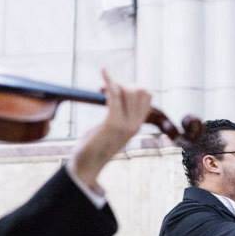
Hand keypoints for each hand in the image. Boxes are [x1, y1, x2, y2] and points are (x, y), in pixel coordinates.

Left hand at [69, 70, 151, 190]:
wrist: (87, 165)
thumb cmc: (96, 145)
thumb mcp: (114, 129)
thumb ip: (120, 115)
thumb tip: (116, 95)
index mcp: (137, 125)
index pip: (147, 95)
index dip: (132, 86)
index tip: (116, 89)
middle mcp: (135, 124)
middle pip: (139, 90)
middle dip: (123, 83)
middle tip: (104, 90)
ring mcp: (125, 124)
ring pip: (128, 91)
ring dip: (114, 84)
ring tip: (100, 89)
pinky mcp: (112, 123)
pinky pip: (114, 95)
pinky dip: (109, 80)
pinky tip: (104, 70)